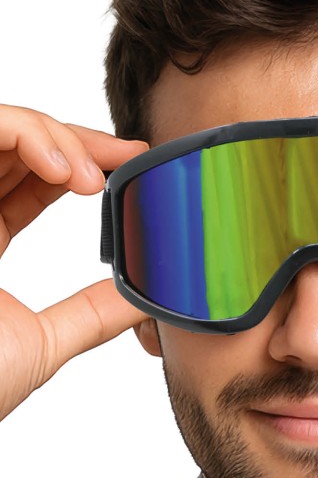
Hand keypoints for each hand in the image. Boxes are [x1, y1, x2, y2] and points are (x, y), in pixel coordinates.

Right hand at [0, 105, 150, 423]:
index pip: (33, 177)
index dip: (83, 161)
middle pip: (16, 142)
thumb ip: (92, 315)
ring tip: (92, 175)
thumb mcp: (45, 343)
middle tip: (126, 157)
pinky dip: (20, 133)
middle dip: (78, 139)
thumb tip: (141, 299)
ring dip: (52, 135)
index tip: (134, 165)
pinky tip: (61, 168)